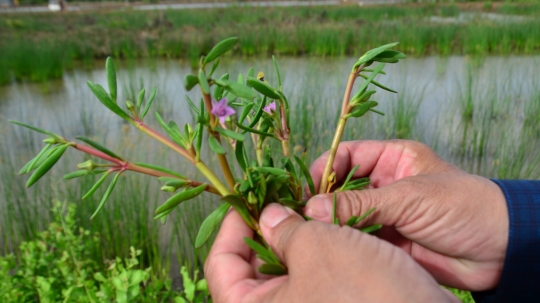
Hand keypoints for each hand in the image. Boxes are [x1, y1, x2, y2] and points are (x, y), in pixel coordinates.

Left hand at [205, 204, 459, 302]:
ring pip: (283, 270)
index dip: (231, 225)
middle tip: (279, 198)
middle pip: (250, 268)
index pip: (221, 264)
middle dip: (264, 228)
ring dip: (291, 237)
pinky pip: (309, 277)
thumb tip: (269, 215)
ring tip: (305, 207)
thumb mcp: (318, 248)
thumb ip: (284, 228)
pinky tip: (326, 228)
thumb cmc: (366, 292)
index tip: (248, 199)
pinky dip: (312, 251)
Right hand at [304, 140, 508, 290]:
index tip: (305, 188)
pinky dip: (344, 242)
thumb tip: (313, 208)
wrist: (499, 249)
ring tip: (312, 231)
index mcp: (393, 158)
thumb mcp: (409, 197)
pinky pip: (357, 238)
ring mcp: (385, 213)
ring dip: (331, 223)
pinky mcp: (387, 241)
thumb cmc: (461, 206)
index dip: (324, 169)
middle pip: (341, 187)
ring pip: (346, 215)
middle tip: (304, 214)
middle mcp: (385, 183)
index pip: (347, 156)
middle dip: (322, 199)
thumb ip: (360, 203)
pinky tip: (330, 246)